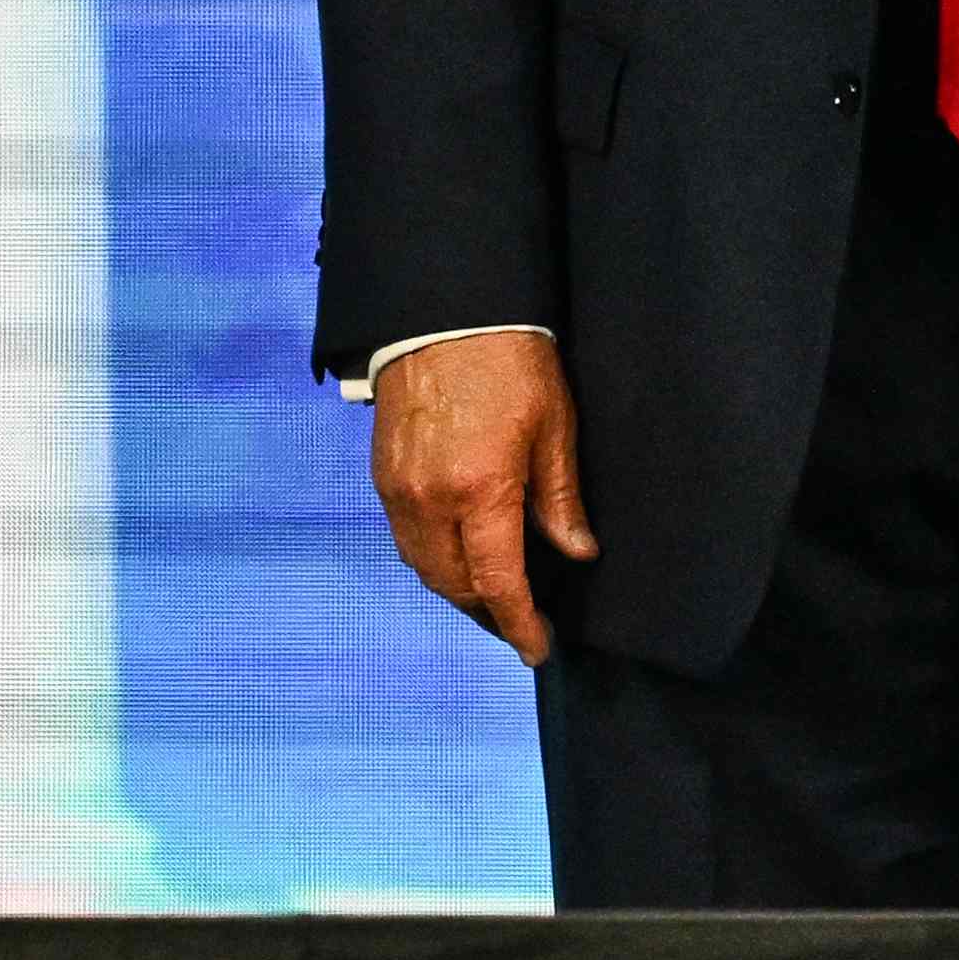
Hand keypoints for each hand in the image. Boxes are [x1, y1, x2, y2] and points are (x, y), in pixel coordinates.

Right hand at [369, 331, 592, 664]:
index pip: (498, 583)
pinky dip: (432, 558)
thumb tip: (576, 552)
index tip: (538, 648)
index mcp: (479, 491)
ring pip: (423, 567)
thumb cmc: (510, 362)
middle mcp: (430, 501)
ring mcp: (398, 490)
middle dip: (489, 613)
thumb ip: (560, 499)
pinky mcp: (382, 475)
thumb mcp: (553, 427)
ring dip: (457, 589)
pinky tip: (457, 553)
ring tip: (491, 593)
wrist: (444, 311)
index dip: (520, 624)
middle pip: (455, 586)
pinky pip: (405, 538)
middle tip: (522, 621)